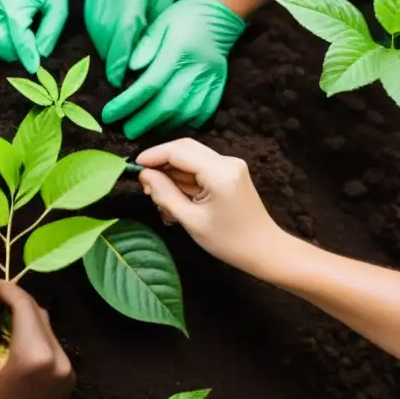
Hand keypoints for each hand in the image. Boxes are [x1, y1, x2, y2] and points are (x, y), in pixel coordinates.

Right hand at [0, 0, 67, 72]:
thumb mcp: (58, 4)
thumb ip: (50, 31)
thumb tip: (39, 55)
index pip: (17, 33)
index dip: (25, 54)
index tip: (33, 68)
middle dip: (14, 52)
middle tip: (30, 56)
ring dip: (5, 46)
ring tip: (21, 44)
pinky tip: (10, 36)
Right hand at [0, 281, 74, 398]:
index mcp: (34, 354)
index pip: (25, 305)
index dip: (8, 289)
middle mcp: (58, 357)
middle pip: (38, 313)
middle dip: (17, 304)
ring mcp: (67, 367)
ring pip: (47, 326)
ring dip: (26, 320)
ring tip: (1, 330)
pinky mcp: (69, 376)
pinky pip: (52, 343)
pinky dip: (35, 337)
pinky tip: (16, 350)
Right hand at [84, 0, 190, 86]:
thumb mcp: (162, 8)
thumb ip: (148, 34)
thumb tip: (136, 64)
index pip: (122, 38)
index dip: (118, 63)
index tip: (118, 81)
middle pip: (105, 35)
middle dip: (110, 58)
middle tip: (117, 75)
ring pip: (95, 27)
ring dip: (103, 46)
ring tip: (112, 60)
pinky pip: (91, 16)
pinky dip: (98, 32)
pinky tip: (106, 41)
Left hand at [102, 0, 243, 137]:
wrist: (219, 17)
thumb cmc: (182, 19)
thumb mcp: (159, 24)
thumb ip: (144, 46)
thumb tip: (129, 70)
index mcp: (175, 53)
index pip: (147, 85)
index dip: (126, 104)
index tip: (109, 115)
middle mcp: (193, 70)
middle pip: (165, 105)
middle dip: (142, 122)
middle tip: (126, 131)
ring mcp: (208, 82)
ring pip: (183, 114)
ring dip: (161, 126)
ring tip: (144, 130)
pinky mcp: (217, 89)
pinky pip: (201, 115)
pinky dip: (184, 124)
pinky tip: (169, 126)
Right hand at [136, 138, 283, 270]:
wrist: (265, 250)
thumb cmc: (229, 241)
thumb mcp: (191, 220)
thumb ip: (165, 194)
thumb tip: (145, 175)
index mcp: (219, 172)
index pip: (179, 151)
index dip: (153, 155)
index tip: (134, 166)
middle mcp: (227, 161)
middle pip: (185, 148)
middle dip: (161, 162)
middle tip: (145, 183)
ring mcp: (230, 165)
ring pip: (191, 157)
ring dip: (172, 171)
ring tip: (157, 194)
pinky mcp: (230, 172)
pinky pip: (200, 167)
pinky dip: (184, 178)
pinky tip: (175, 195)